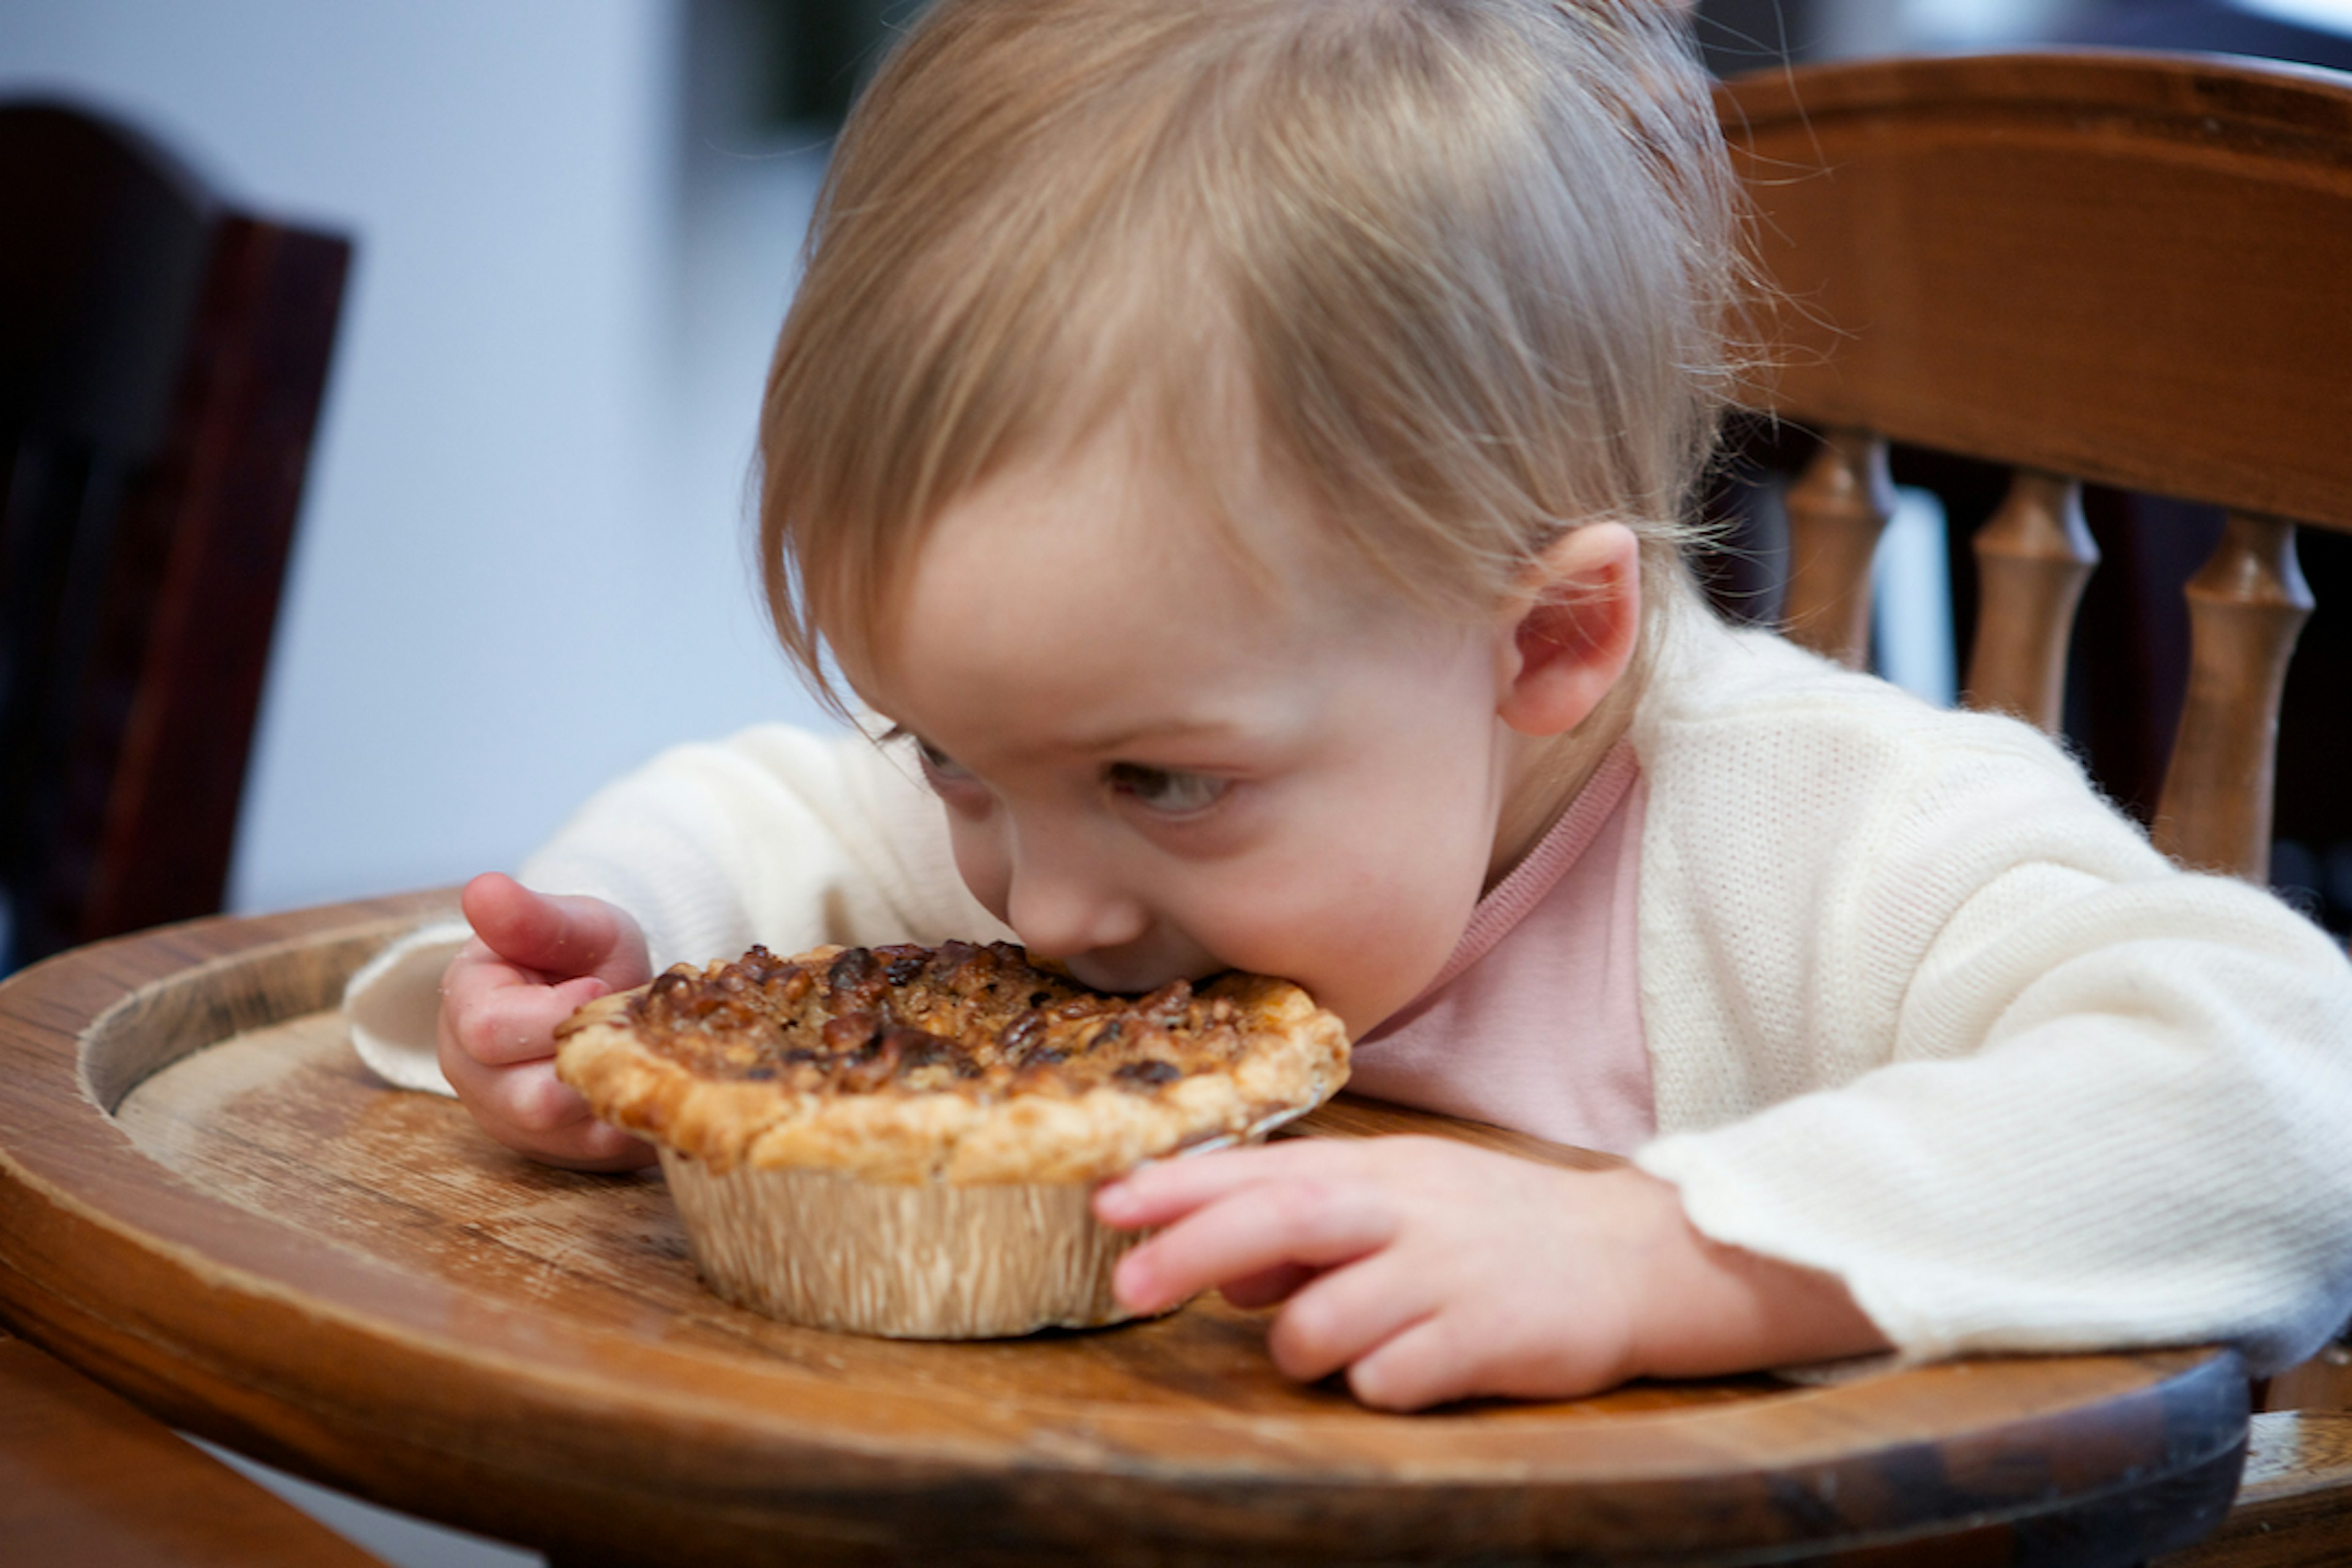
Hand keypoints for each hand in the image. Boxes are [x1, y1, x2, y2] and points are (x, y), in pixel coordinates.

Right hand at [437, 872, 656, 1170]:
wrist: (609, 996)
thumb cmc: (582, 957)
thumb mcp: (572, 924)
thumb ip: (533, 916)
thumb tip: (482, 889)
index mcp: (465, 1011)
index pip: (490, 1032)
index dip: (555, 1011)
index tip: (598, 985)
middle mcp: (478, 1077)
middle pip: (530, 1100)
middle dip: (591, 1058)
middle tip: (623, 1021)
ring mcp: (516, 1120)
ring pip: (571, 1133)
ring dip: (616, 1086)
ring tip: (637, 1045)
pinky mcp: (564, 1150)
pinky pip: (605, 1149)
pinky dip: (636, 1113)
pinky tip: (652, 1078)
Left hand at [1094, 1136, 1885, 1409]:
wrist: (1631, 1259)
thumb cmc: (1496, 1230)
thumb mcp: (1403, 1204)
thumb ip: (1311, 1231)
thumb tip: (1225, 1274)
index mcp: (1380, 1170)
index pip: (1262, 1168)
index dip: (1180, 1185)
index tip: (1106, 1200)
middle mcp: (1406, 1211)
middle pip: (1279, 1219)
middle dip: (1192, 1251)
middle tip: (1126, 1288)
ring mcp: (1445, 1275)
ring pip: (1322, 1321)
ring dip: (1302, 1345)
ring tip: (1339, 1344)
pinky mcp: (1484, 1339)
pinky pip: (1389, 1379)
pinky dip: (1377, 1383)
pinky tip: (1408, 1368)